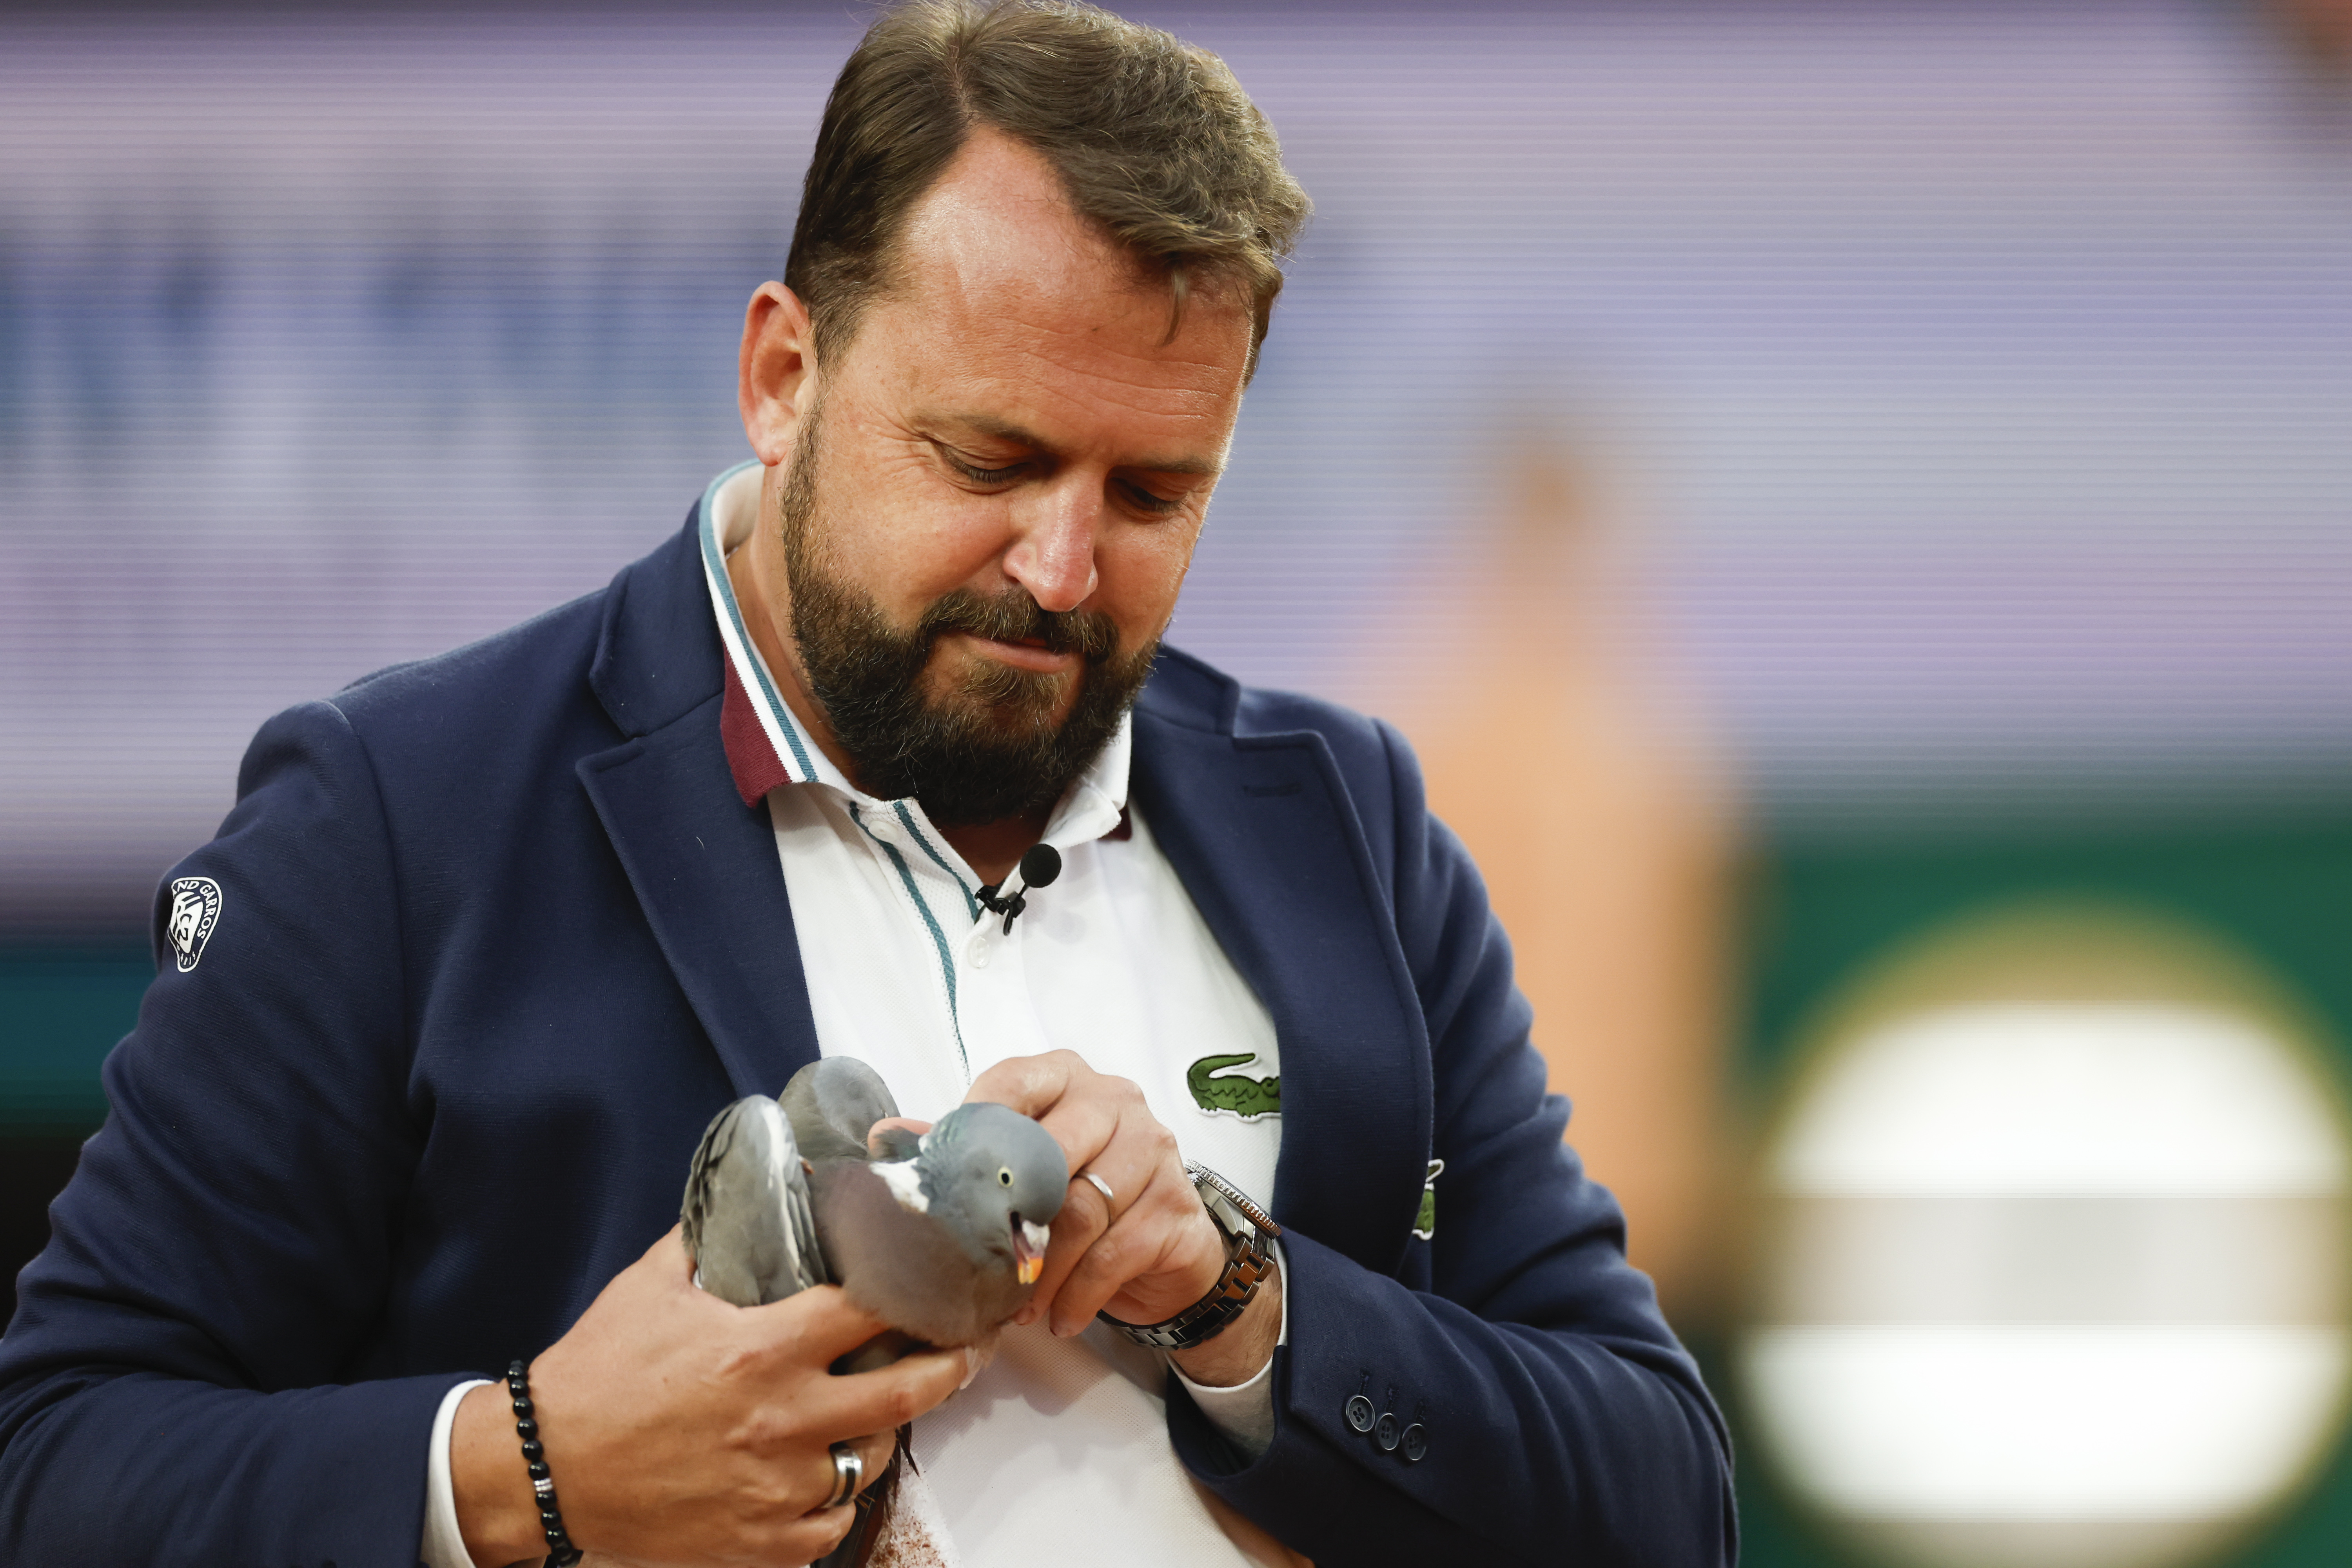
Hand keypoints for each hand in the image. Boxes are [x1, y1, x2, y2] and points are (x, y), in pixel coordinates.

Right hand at [451, 1225, 970, 1567]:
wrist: (544, 1470)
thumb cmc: (596, 1375)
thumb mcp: (653, 1285)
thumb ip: (711, 1237)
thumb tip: (751, 1188)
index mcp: (762, 1351)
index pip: (871, 1312)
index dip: (915, 1293)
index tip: (940, 1285)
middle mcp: (783, 1421)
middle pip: (908, 1389)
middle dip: (951, 1365)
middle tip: (967, 1349)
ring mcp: (777, 1488)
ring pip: (875, 1460)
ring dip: (886, 1433)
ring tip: (885, 1411)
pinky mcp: (761, 1543)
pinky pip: (832, 1524)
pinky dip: (836, 1501)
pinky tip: (828, 1475)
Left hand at [965, 1050, 1279, 1387]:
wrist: (1167, 1251)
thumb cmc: (1083, 1199)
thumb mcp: (1025, 1170)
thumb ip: (966, 1150)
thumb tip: (890, 1133)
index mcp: (1068, 1078)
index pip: (1013, 1084)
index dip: (974, 1128)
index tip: (947, 1180)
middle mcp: (1115, 1101)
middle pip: (1049, 1151)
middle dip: (1008, 1218)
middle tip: (980, 1266)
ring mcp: (1153, 1148)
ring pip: (1080, 1209)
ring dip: (1040, 1270)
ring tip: (1015, 1307)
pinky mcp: (1175, 1204)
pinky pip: (1114, 1252)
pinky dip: (1078, 1294)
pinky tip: (1059, 1318)